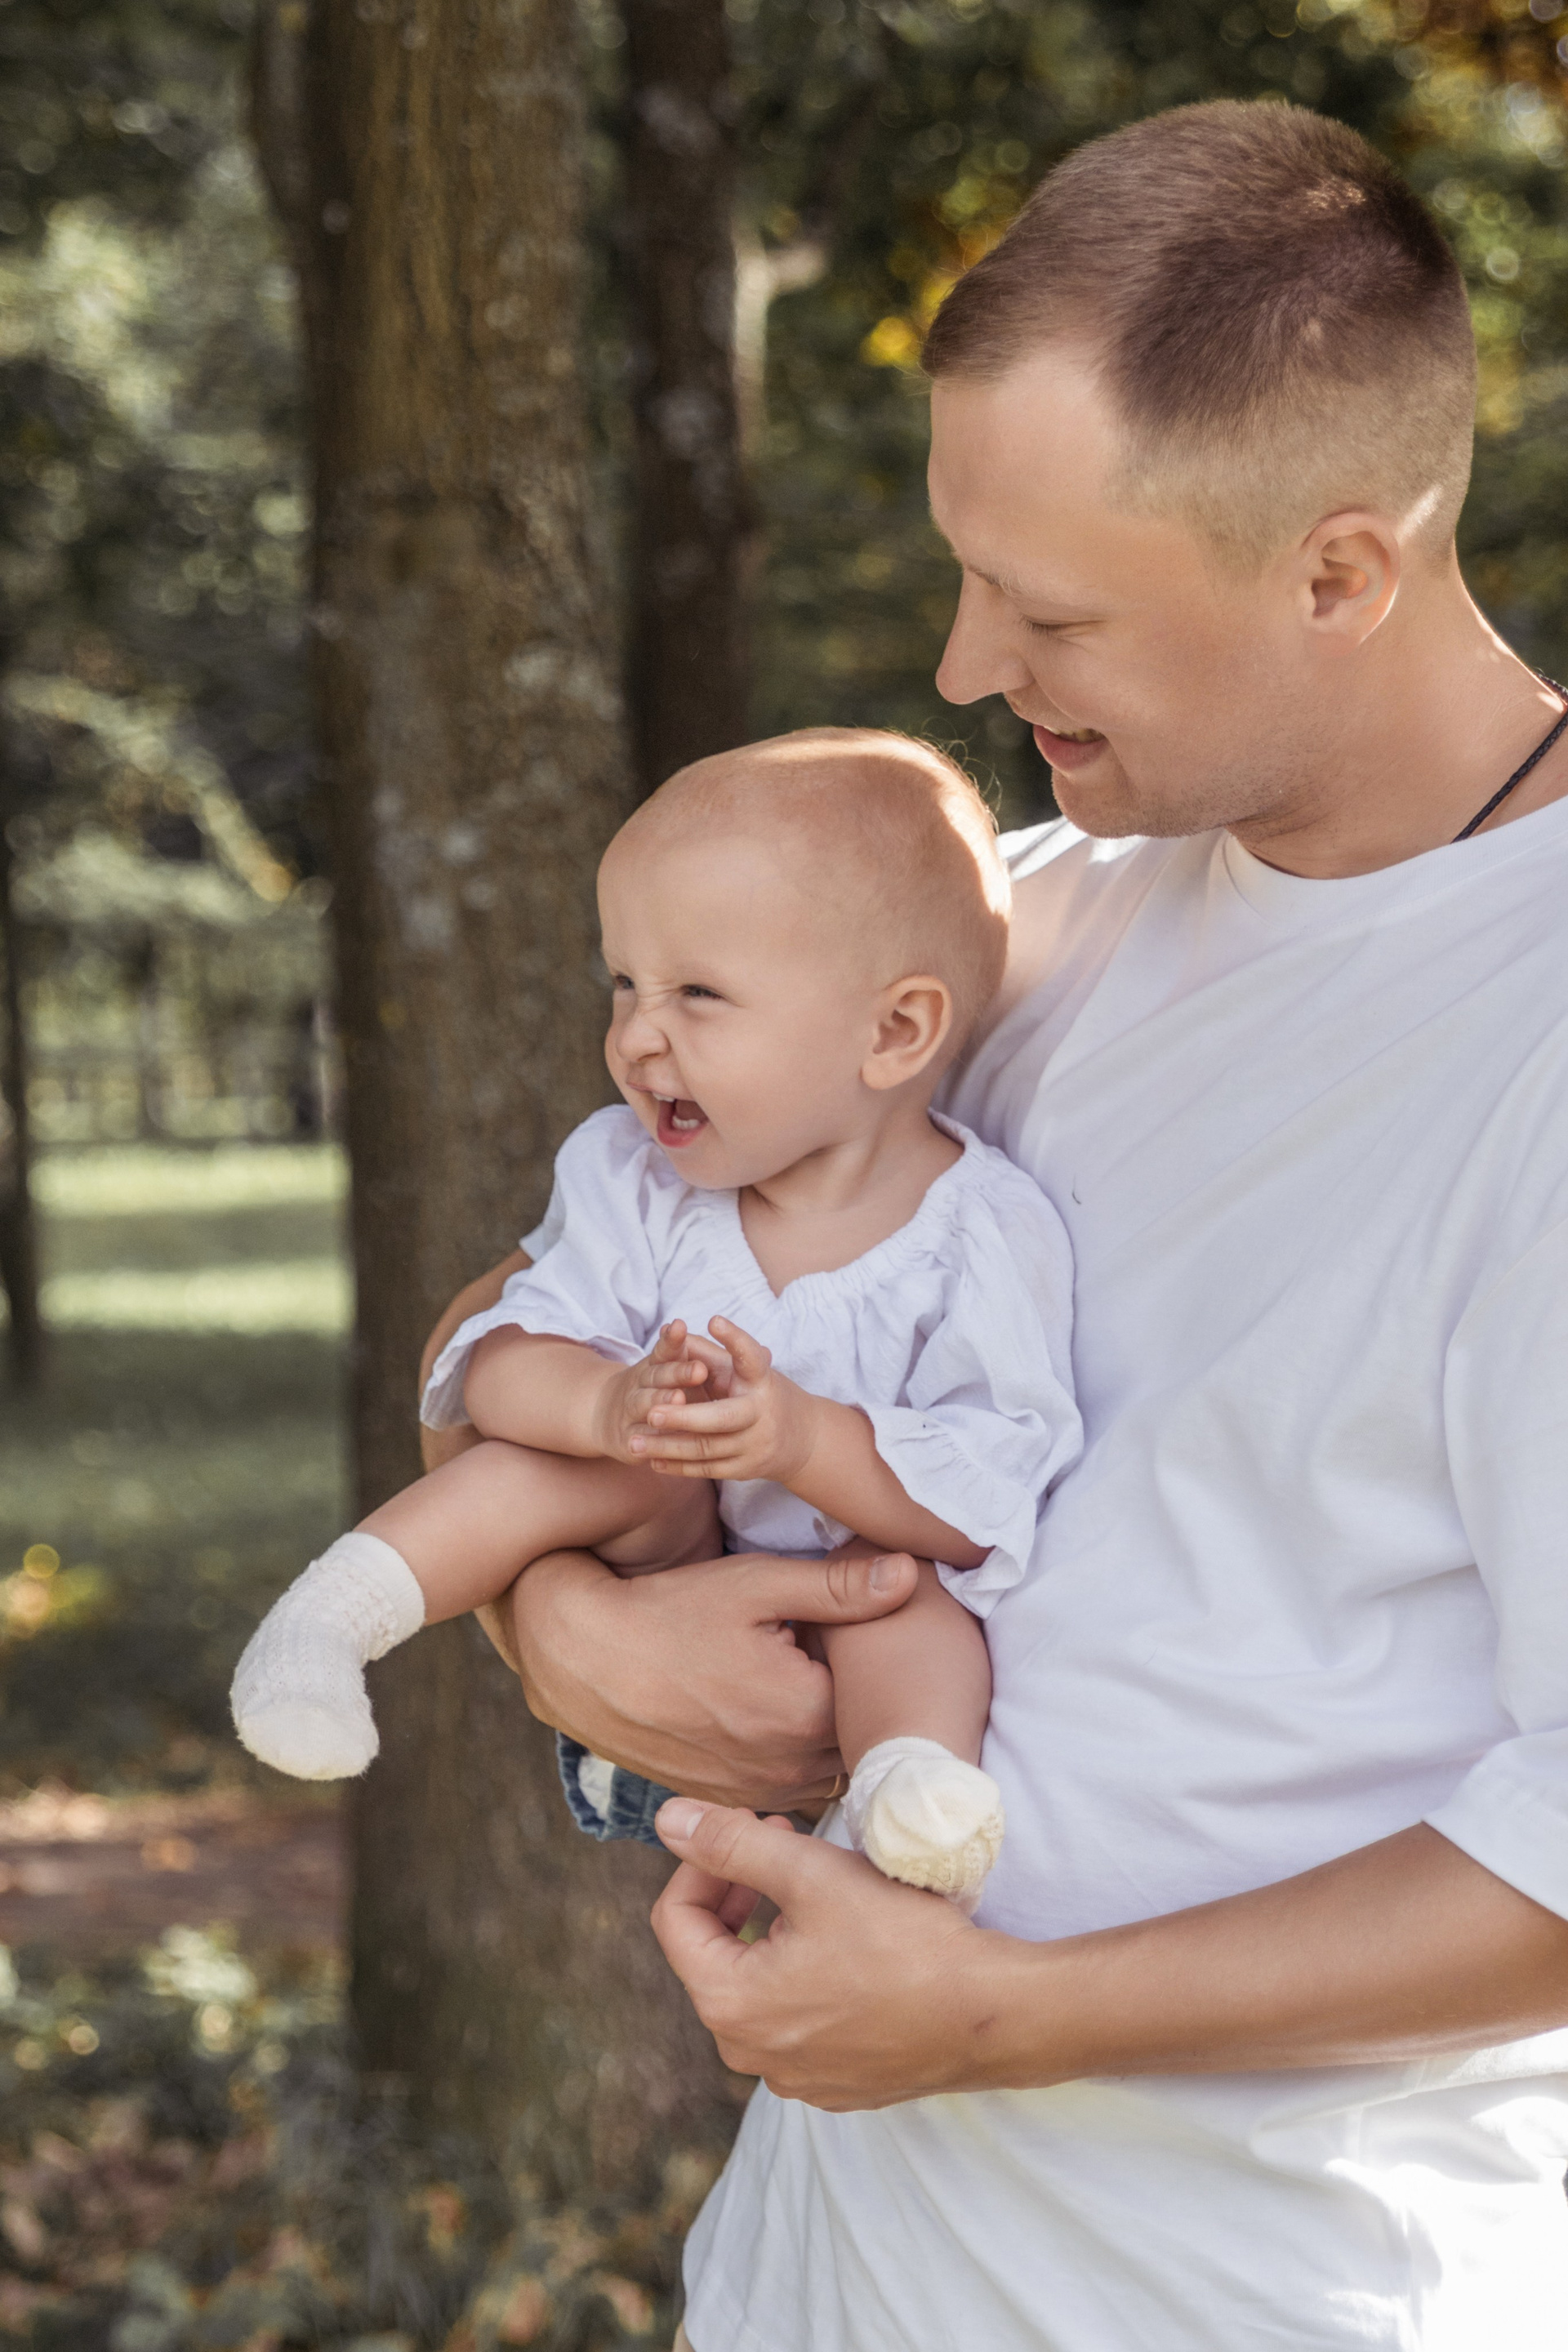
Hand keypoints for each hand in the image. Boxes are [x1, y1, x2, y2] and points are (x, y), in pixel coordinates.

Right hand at [506, 1543, 919, 1809]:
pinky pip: (786, 1790)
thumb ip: (840, 1587)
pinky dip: (793, 1760)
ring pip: (826, 1772)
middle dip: (860, 1708)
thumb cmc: (670, 1614)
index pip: (882, 1700)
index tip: (858, 1638)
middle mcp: (787, 1768)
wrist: (582, 1660)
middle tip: (835, 1663)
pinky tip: (770, 1717)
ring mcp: (755, 1792)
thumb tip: (909, 1574)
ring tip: (804, 1690)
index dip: (877, 1667)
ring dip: (829, 1740)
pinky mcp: (726, 1800)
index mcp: (807, 1714)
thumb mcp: (757, 1585)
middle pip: (859, 1744)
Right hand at [590, 1319, 732, 1462]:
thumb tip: (711, 1331)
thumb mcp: (664, 1368)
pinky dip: (651, 1441)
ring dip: (661, 1401)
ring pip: (646, 1405)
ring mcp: (629, 1411)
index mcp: (653, 1365)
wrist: (603, 1416)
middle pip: (657, 1376)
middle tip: (699, 1369)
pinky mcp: (627, 1441)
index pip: (663, 1350)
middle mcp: (638, 1384)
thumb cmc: (651, 1389)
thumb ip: (682, 1353)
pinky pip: (641, 1441)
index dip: (672, 1339)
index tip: (681, 1326)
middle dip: (678, 1372)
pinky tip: (663, 1440)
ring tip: (679, 1398)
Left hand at [629, 1316, 821, 1483]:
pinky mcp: (745, 1469)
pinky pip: (707, 1469)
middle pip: (722, 1417)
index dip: (736, 1339)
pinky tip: (652, 1461)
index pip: (751, 1358)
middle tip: (651, 1413)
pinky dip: (678, 1466)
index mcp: (762, 1380)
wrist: (803, 1440)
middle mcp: (761, 1412)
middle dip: (685, 1418)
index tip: (714, 1319)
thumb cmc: (761, 1393)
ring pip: (707, 1448)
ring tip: (635, 1442)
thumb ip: (707, 1353)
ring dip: (668, 1446)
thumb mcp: (744, 1371)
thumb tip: (670, 1331)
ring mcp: (755, 1444)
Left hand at [651, 1801, 1007, 2108]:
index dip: (706, 1860)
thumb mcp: (811, 1873)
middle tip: (788, 1848)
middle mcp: (749, 2055)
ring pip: (756, 1988)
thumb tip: (669, 1820)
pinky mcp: (834, 2085)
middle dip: (742, 1893)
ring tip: (824, 1898)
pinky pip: (795, 2023)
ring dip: (775, 1935)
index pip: (676, 1919)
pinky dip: (806, 1979)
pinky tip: (852, 1951)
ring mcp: (793, 2077)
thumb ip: (731, 1842)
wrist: (988, 2014)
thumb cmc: (902, 1941)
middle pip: (713, 1955)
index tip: (758, 1830)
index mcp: (728, 2004)